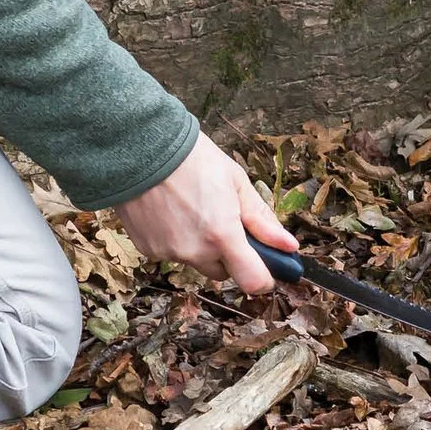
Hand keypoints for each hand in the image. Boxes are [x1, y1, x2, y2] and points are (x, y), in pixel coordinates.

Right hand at [113, 133, 297, 290]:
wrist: (142, 148)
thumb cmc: (193, 159)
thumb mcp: (236, 182)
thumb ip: (262, 219)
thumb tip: (289, 246)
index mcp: (222, 234)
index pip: (252, 281)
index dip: (263, 279)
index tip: (267, 268)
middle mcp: (195, 251)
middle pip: (223, 272)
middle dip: (229, 255)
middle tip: (223, 222)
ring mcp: (169, 252)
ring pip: (196, 261)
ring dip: (200, 246)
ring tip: (192, 209)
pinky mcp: (148, 249)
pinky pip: (172, 253)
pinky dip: (177, 240)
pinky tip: (171, 212)